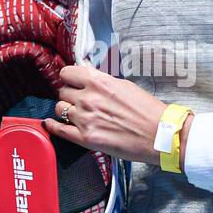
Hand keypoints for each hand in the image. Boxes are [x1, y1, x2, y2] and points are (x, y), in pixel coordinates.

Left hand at [44, 62, 193, 168]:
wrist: (161, 135)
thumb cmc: (147, 111)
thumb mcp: (125, 86)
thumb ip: (102, 81)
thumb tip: (87, 75)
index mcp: (99, 82)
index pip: (67, 73)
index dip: (69, 77)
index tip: (71, 81)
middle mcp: (89, 99)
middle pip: (62, 91)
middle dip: (69, 94)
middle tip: (77, 100)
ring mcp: (85, 119)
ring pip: (59, 109)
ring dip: (65, 110)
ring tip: (74, 113)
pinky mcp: (86, 139)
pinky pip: (59, 130)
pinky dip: (52, 126)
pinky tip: (52, 123)